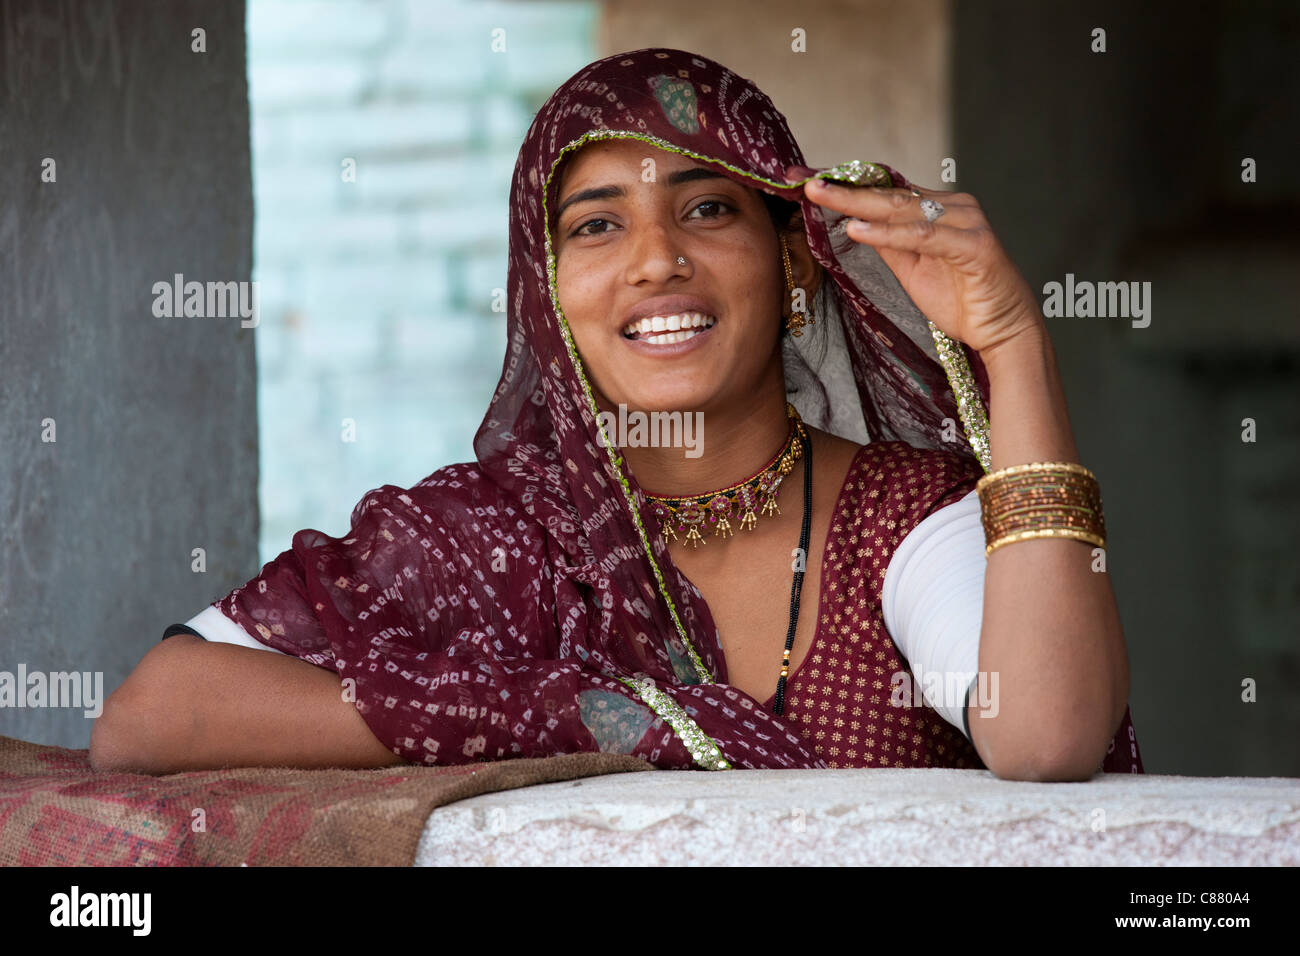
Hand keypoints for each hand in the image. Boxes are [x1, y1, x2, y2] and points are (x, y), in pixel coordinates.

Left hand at [798, 171, 1043, 355]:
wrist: (1002, 329)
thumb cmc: (962, 300)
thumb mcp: (911, 269)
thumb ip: (889, 244)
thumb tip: (855, 223)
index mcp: (937, 209)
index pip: (884, 190)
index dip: (845, 185)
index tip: (804, 182)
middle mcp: (953, 206)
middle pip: (888, 193)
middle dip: (842, 186)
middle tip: (803, 180)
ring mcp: (965, 222)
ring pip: (903, 209)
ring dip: (858, 202)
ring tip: (821, 196)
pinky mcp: (975, 245)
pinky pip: (924, 236)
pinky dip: (888, 233)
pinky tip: (858, 229)